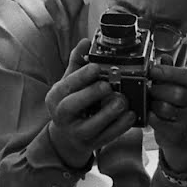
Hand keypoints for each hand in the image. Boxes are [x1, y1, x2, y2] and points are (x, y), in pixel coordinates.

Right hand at [44, 38, 137, 168]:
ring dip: (109, 113)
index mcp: (55, 97)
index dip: (81, 76)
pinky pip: (106, 137)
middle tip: (108, 85)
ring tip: (123, 101)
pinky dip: (120, 127)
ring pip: (91, 125)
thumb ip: (77, 62)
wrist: (67, 137)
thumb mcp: (69, 83)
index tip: (96, 67)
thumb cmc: (71, 102)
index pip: (66, 85)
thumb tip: (86, 42)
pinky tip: (131, 115)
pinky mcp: (91, 144)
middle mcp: (62, 116)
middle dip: (91, 94)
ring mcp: (76, 133)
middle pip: (72, 105)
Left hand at [148, 56, 186, 161]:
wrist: (177, 133)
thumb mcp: (171, 84)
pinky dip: (151, 117)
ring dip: (154, 104)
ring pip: (167, 108)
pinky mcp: (176, 132)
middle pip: (177, 93)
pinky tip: (150, 114)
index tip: (153, 71)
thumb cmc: (172, 103)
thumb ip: (167, 71)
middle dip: (158, 90)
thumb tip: (164, 57)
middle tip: (150, 89)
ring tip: (151, 102)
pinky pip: (159, 123)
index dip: (169, 72)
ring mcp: (186, 118)